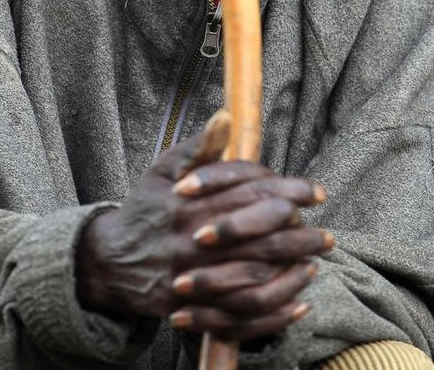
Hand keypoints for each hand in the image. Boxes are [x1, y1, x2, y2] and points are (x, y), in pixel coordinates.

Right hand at [75, 109, 332, 339]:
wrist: (107, 261)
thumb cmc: (145, 208)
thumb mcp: (165, 169)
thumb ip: (200, 147)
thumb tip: (225, 116)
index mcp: (186, 203)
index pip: (247, 194)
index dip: (286, 191)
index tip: (315, 192)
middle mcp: (189, 241)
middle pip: (255, 238)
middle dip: (297, 235)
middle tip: (326, 234)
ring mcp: (189, 278)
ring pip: (251, 279)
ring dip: (289, 272)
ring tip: (315, 262)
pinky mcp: (189, 309)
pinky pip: (238, 317)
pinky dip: (273, 313)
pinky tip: (298, 301)